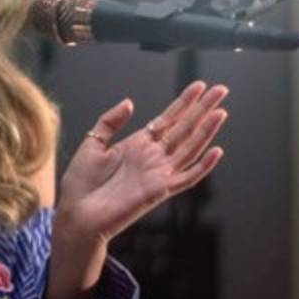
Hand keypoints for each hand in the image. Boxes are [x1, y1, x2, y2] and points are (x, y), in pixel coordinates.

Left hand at [56, 80, 227, 244]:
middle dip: (202, 109)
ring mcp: (158, 174)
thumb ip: (110, 122)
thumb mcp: (92, 143)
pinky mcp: (160, 191)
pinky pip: (187, 178)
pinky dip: (203, 166)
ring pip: (189, 148)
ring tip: (220, 112)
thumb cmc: (81, 183)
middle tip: (221, 90)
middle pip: (183, 129)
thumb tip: (130, 102)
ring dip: (206, 130)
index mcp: (137, 145)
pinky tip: (217, 150)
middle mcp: (152, 157)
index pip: (167, 120)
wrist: (77, 213)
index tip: (199, 86)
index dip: (184, 103)